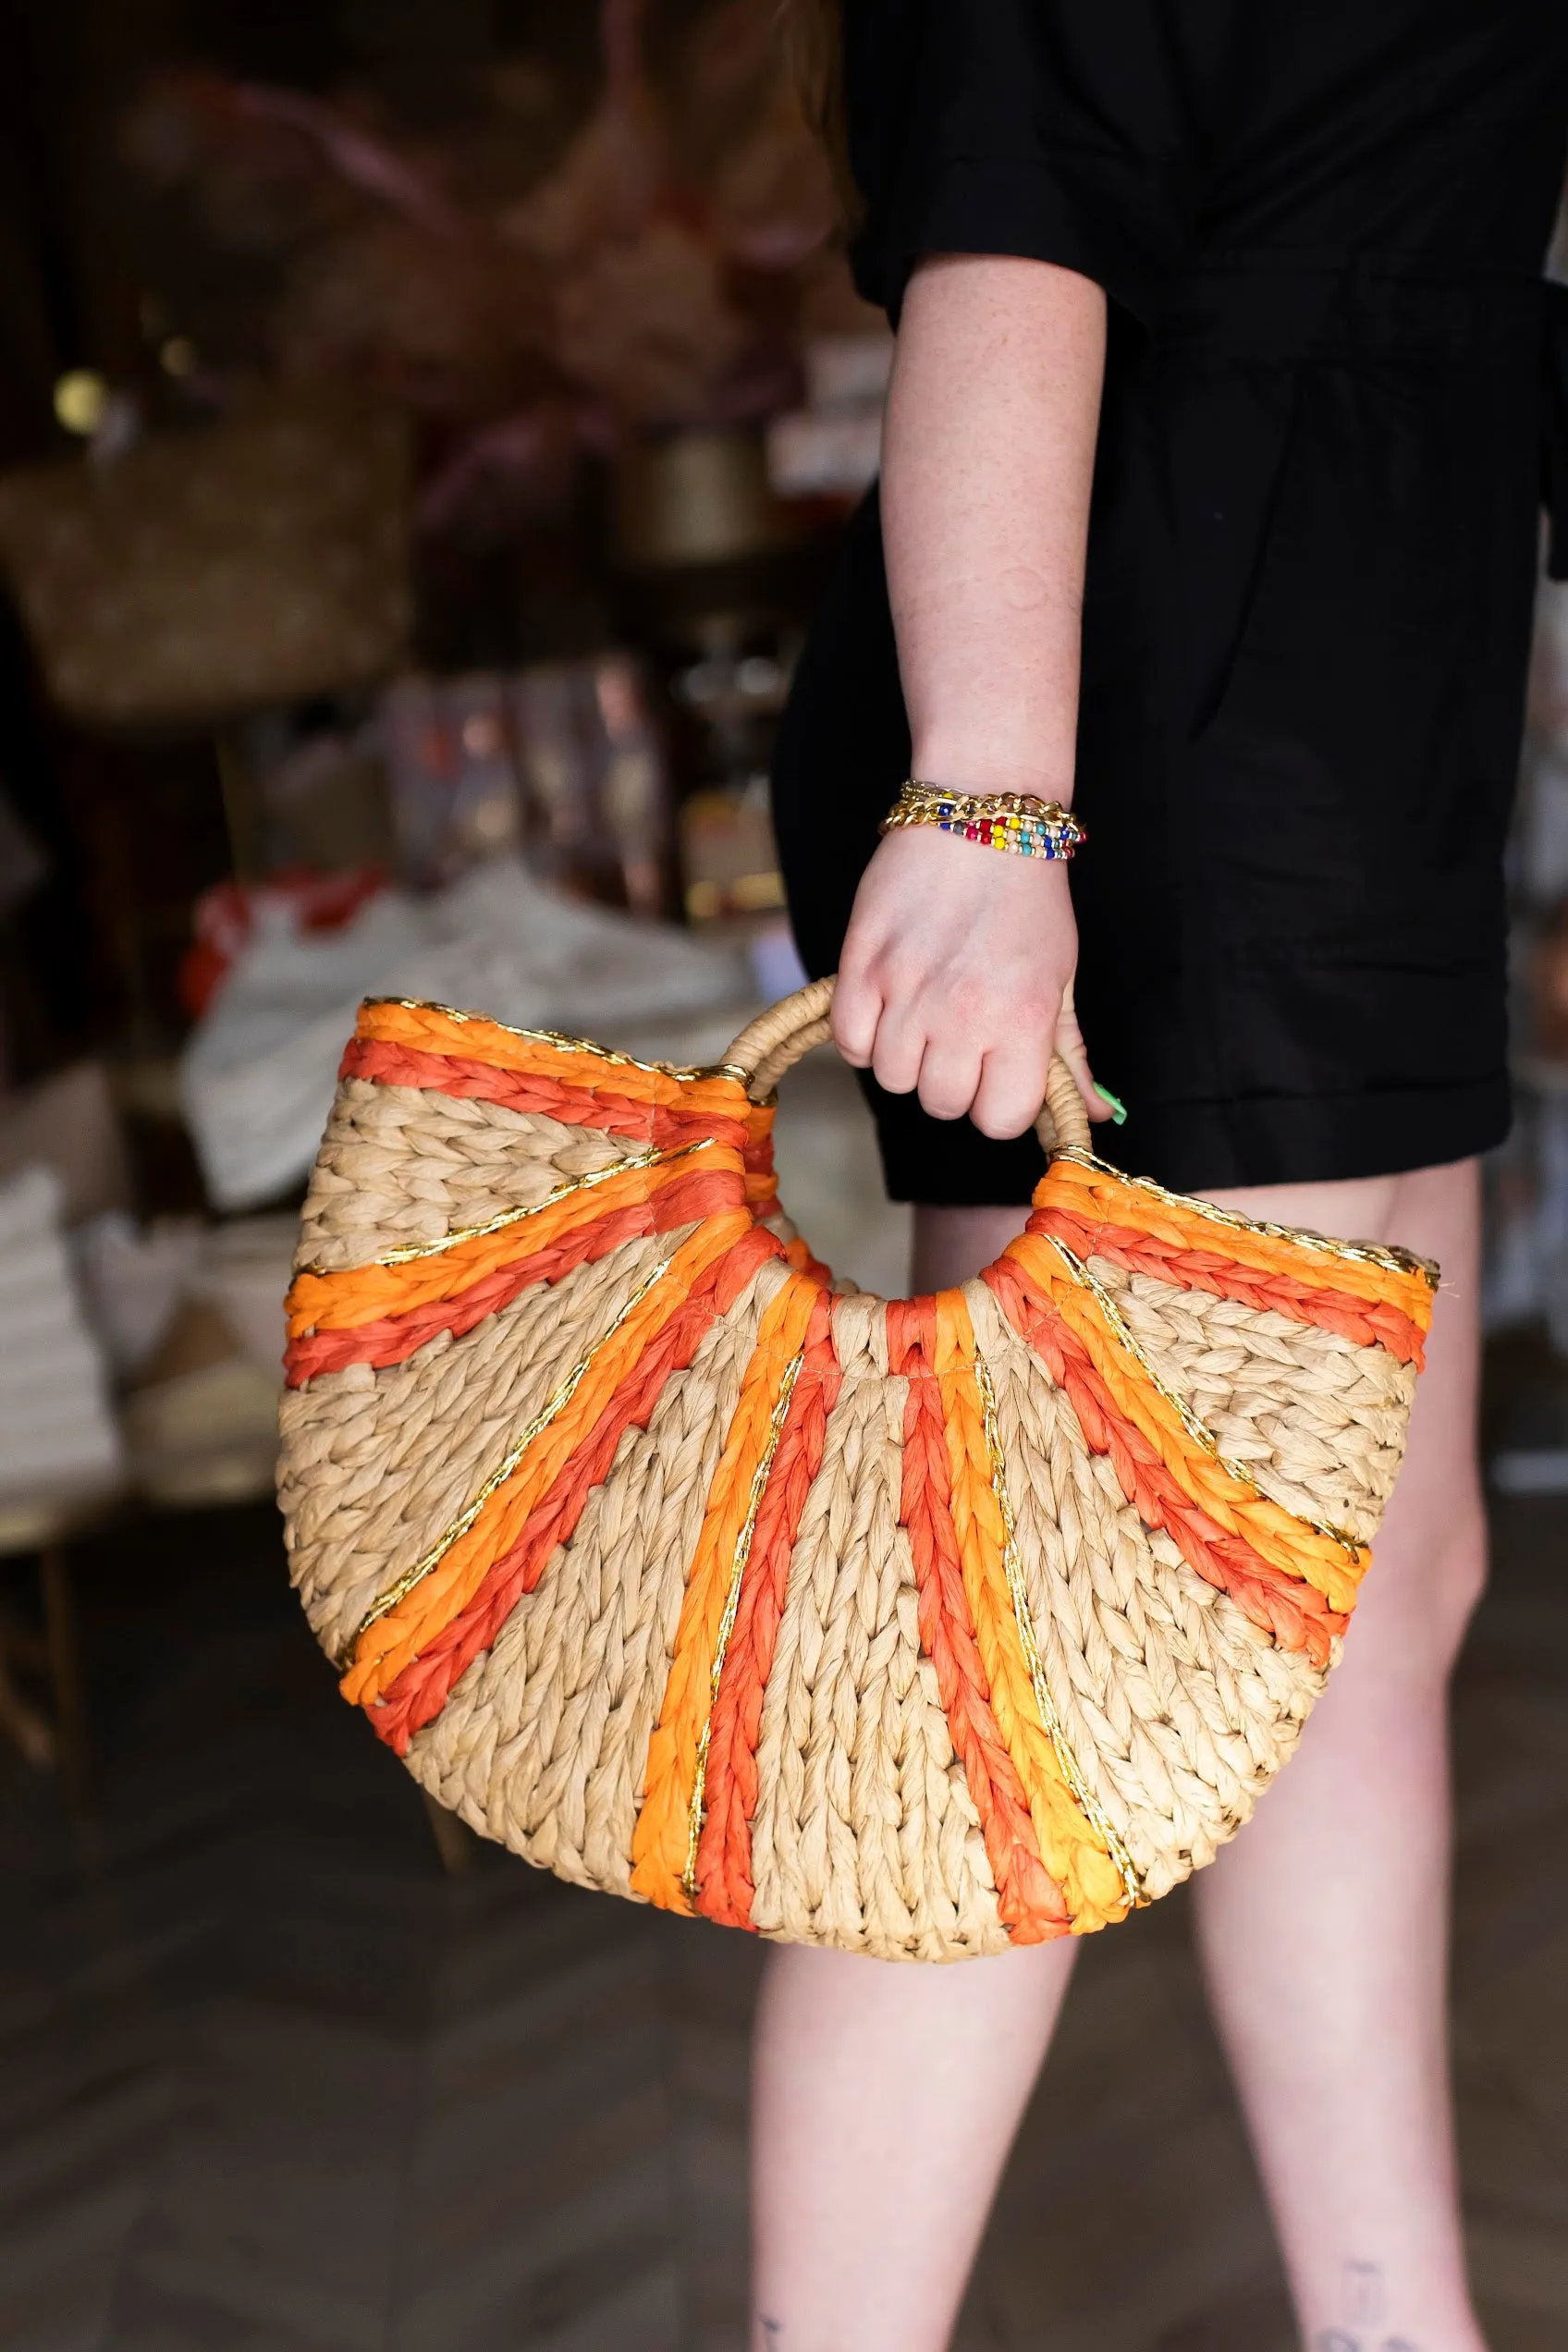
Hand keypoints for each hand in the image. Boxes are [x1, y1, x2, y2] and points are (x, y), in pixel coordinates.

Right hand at [831, 826, 1111, 1138]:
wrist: (980, 816)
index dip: (997, 1103)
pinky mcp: (861, 966)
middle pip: (941, 1103)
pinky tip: (886, 1008)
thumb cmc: (1027, 900)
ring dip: (905, 1058)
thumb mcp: (1060, 978)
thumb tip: (1095, 1117)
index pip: (999, 1120)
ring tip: (921, 1017)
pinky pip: (850, 1043)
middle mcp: (964, 1014)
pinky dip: (864, 1036)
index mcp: (1023, 1020)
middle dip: (951, 1081)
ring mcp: (907, 990)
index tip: (996, 1074)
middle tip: (958, 1039)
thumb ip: (1069, 1055)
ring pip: (892, 1078)